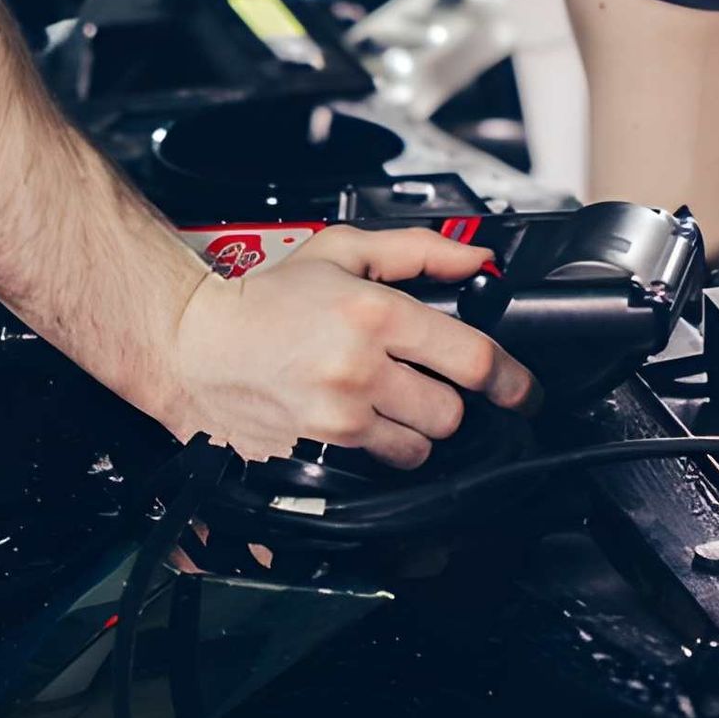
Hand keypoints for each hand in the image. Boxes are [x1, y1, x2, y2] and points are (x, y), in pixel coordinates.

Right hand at [163, 226, 540, 466]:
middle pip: (452, 412)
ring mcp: (337, 417)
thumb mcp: (344, 251)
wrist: (197, 345)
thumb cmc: (268, 299)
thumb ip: (421, 251)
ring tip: (384, 398)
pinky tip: (360, 422)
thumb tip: (480, 262)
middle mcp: (359, 369)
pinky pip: (382, 466)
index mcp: (373, 314)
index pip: (471, 358)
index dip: (510, 378)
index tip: (521, 389)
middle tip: (423, 380)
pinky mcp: (318, 452)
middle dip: (449, 399)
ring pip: (421, 445)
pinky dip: (383, 450)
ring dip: (417, 428)